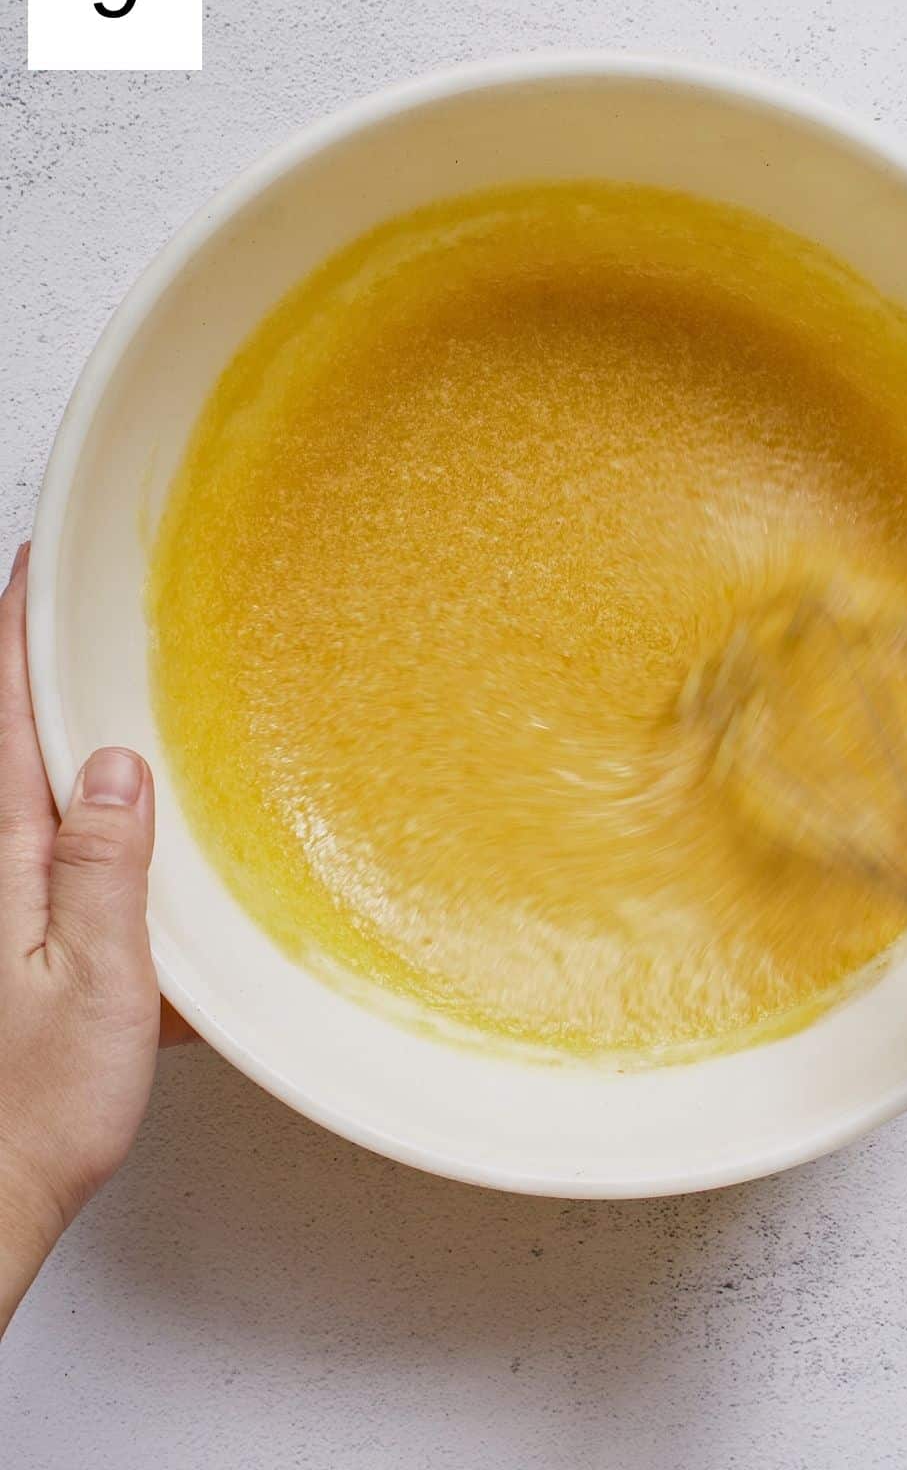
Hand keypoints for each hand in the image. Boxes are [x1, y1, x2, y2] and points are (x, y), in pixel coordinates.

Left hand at [0, 543, 184, 1335]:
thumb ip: (100, 871)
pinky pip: (60, 853)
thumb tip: (114, 765)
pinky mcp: (27, 942)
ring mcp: (6, 905)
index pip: (5, 723)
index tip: (33, 568)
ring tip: (101, 683)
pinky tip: (125, 811)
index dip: (15, 639)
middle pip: (9, 742)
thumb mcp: (92, 985)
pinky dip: (86, 812)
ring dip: (58, 733)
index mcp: (2, 863)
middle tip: (66, 602)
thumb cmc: (35, 1107)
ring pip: (33, 791)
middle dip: (31, 665)